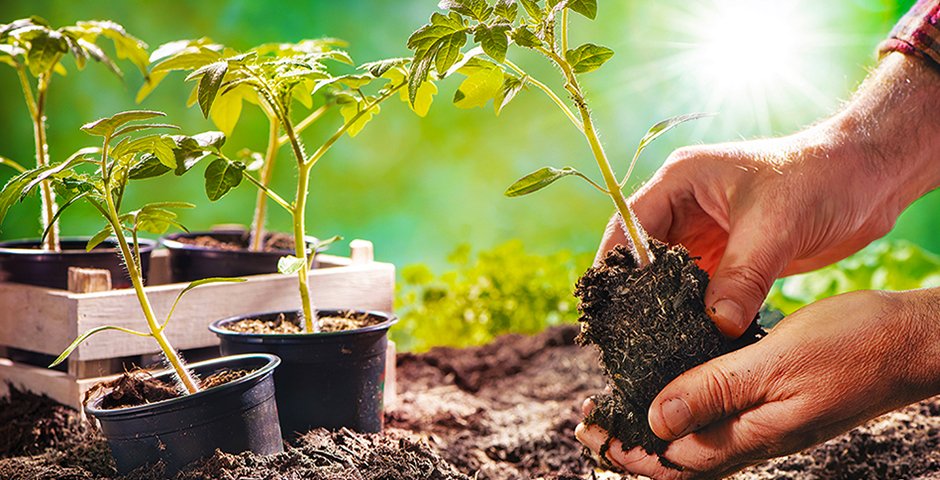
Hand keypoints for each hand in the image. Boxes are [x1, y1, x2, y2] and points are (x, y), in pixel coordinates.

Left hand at [576, 289, 939, 478]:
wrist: (910, 343)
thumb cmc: (852, 347)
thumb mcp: (775, 363)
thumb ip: (715, 392)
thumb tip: (655, 422)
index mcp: (751, 436)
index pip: (672, 460)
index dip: (625, 449)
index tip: (587, 431)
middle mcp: (754, 438)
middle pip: (677, 457)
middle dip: (629, 445)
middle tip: (588, 424)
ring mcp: (766, 425)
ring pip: (697, 440)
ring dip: (653, 429)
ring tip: (617, 411)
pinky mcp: (776, 405)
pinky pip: (720, 419)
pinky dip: (686, 409)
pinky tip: (674, 389)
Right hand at [598, 53, 939, 337]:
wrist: (869, 180)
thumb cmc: (819, 179)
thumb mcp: (775, 227)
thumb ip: (742, 277)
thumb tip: (716, 325)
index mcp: (681, 181)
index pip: (630, 225)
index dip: (617, 264)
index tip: (609, 306)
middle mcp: (686, 206)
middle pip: (643, 255)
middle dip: (636, 292)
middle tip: (627, 334)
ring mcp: (707, 233)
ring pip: (670, 277)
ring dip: (667, 305)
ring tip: (655, 343)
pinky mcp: (729, 257)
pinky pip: (701, 289)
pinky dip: (696, 312)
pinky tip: (692, 338)